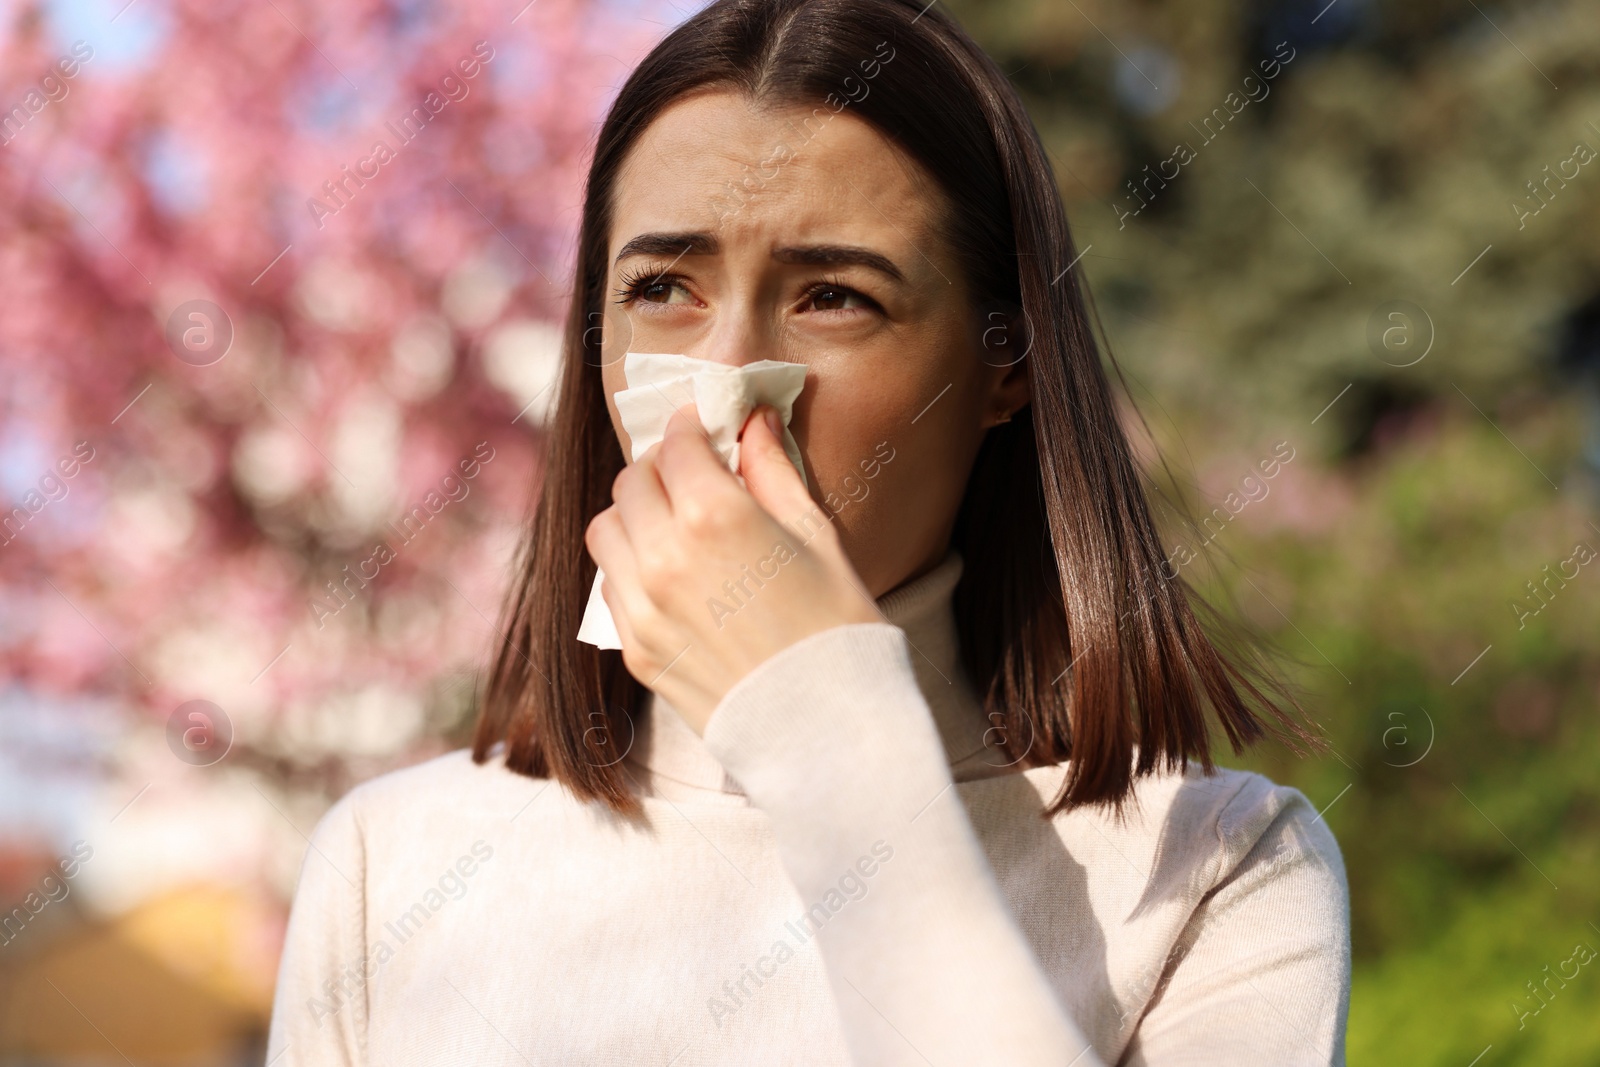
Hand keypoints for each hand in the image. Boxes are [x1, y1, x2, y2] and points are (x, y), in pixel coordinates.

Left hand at [584, 403, 883, 733]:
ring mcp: (643, 607)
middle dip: (661, 467)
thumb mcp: (817, 536)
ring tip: (675, 522)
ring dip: (635, 514)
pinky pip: (610, 585)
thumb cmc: (839, 626)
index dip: (692, 428)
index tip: (706, 428)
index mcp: (716, 516)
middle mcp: (665, 556)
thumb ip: (774, 472)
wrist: (829, 728)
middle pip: (632, 482)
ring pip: (606, 530)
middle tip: (694, 473)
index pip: (677, 445)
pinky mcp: (637, 649)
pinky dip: (630, 565)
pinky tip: (671, 572)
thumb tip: (753, 422)